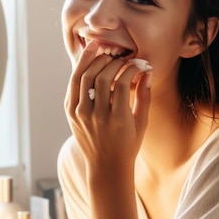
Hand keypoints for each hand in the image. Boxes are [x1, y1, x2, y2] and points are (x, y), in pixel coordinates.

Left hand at [64, 41, 151, 170]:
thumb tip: (147, 72)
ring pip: (84, 78)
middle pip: (102, 78)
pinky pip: (73, 85)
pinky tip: (89, 59)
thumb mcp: (142, 123)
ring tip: (105, 53)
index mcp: (119, 120)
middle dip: (114, 62)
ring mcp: (81, 115)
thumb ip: (144, 96)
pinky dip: (80, 69)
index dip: (131, 68)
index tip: (138, 64)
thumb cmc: (128, 144)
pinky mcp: (71, 113)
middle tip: (122, 58)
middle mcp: (98, 117)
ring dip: (95, 61)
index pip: (123, 84)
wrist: (106, 166)